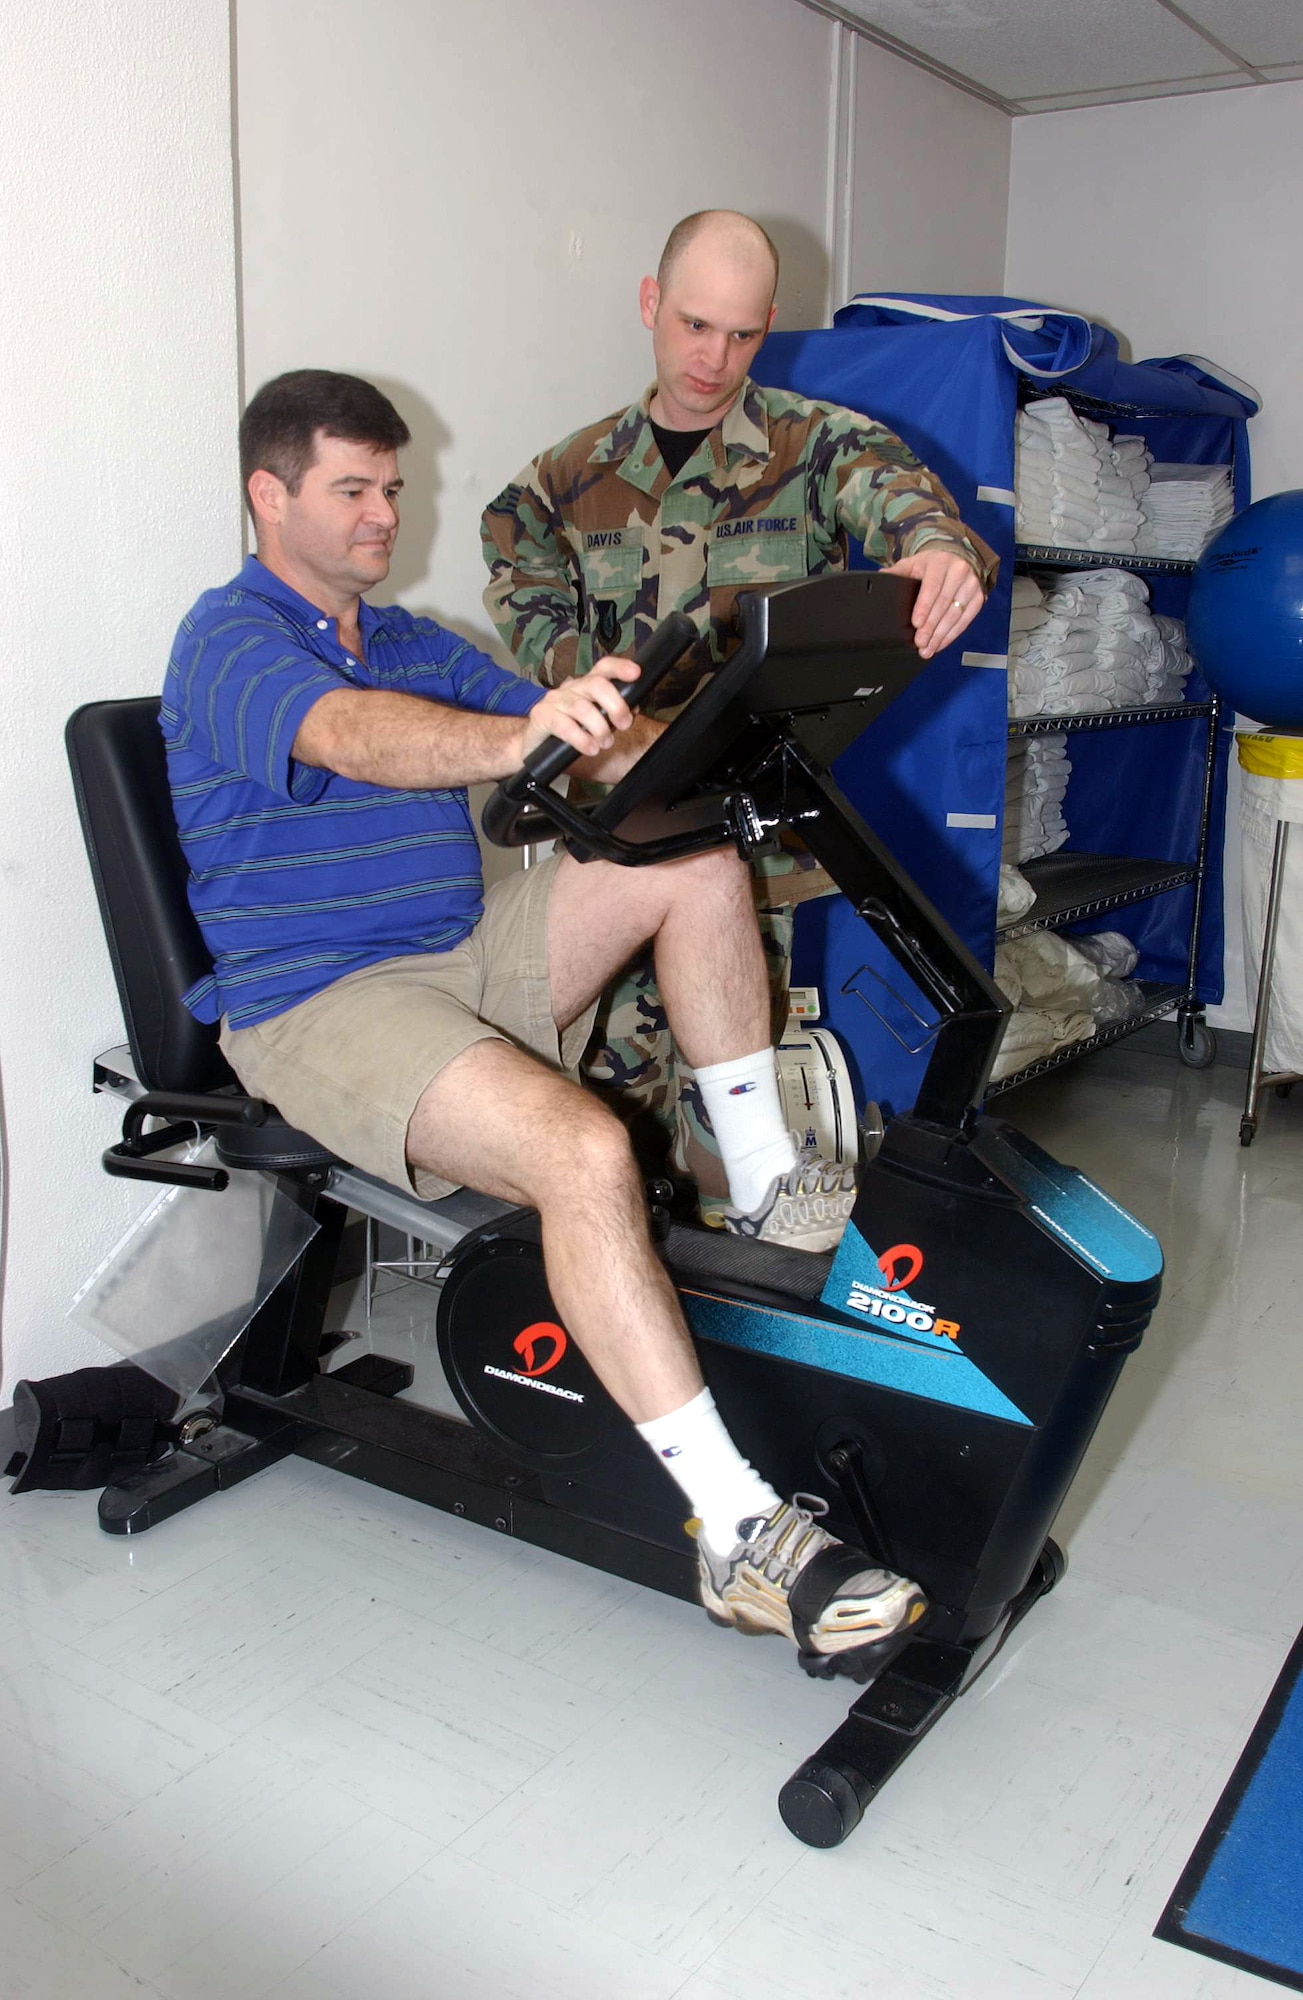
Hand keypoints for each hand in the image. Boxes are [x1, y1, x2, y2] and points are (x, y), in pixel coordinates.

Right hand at [521, 655, 641, 760]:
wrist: (534, 746)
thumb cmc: (569, 733)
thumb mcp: (595, 722)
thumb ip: (613, 714)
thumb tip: (634, 708)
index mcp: (586, 686)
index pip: (603, 668)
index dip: (619, 668)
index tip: (636, 673)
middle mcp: (570, 688)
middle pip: (596, 684)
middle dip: (616, 705)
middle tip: (624, 724)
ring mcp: (554, 700)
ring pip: (582, 707)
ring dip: (599, 728)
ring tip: (605, 743)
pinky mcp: (541, 715)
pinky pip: (563, 725)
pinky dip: (581, 739)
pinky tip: (590, 748)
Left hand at [882, 550, 984, 658]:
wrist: (958, 557)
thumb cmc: (932, 564)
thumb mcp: (914, 563)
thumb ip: (899, 571)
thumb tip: (882, 576)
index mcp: (940, 563)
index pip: (932, 587)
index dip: (924, 607)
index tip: (916, 624)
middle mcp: (959, 572)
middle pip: (944, 604)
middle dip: (931, 627)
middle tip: (920, 643)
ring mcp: (971, 585)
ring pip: (955, 615)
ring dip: (940, 635)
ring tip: (927, 649)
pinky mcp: (979, 598)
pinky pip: (965, 620)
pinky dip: (952, 635)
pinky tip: (940, 644)